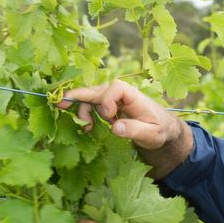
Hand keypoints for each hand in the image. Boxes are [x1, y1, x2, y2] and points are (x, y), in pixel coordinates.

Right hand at [56, 80, 185, 150]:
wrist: (162, 128)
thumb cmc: (160, 129)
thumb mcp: (152, 134)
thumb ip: (135, 130)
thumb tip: (115, 127)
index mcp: (133, 95)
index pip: (115, 88)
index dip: (107, 100)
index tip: (109, 117)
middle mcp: (120, 93)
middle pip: (96, 90)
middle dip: (78, 96)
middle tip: (60, 103)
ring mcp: (112, 98)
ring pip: (90, 98)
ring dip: (83, 110)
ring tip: (86, 128)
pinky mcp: (108, 105)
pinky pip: (91, 105)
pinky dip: (85, 114)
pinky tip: (88, 127)